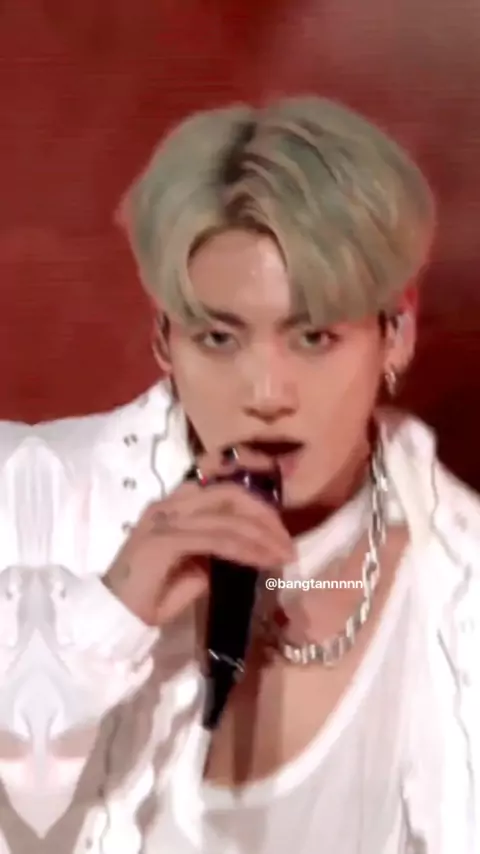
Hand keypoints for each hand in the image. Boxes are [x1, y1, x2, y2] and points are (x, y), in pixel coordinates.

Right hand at [103, 448, 293, 626]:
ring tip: (285, 554)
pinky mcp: (165, 540)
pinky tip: (264, 561)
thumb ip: (214, 552)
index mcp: (173, 505)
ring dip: (262, 534)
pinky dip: (246, 549)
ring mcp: (165, 519)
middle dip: (265, 514)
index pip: (219, 485)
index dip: (254, 496)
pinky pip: (217, 538)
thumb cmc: (150, 597)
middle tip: (287, 541)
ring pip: (227, 515)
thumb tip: (245, 550)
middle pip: (228, 493)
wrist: (113, 618)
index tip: (280, 521)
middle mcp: (169, 504)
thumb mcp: (191, 568)